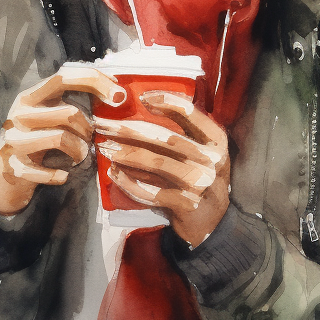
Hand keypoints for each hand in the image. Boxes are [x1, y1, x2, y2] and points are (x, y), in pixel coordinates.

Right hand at [0, 67, 123, 215]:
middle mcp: (20, 114)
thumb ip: (76, 100)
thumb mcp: (52, 113)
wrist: (4, 171)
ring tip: (80, 155)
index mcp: (32, 96)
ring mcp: (15, 139)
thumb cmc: (39, 137)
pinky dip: (60, 175)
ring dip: (79, 150)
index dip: (94, 80)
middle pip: (68, 112)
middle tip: (90, 137)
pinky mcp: (14, 166)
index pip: (63, 77)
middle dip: (88, 127)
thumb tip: (118, 93)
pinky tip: (63, 175)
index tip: (119, 95)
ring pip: (61, 138)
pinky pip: (46, 171)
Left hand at [94, 91, 229, 247]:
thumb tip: (145, 106)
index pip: (190, 113)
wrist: (212, 221)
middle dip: (129, 129)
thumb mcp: (201, 152)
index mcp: (216, 140)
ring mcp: (199, 182)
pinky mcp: (185, 204)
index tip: (142, 97)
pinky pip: (150, 191)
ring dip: (125, 154)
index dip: (166, 101)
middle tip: (103, 124)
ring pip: (155, 162)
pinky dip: (129, 182)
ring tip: (104, 148)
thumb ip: (182, 132)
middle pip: (165, 137)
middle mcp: (211, 159)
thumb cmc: (200, 178)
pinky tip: (114, 174)